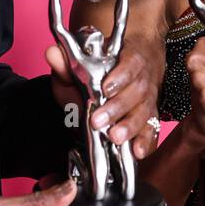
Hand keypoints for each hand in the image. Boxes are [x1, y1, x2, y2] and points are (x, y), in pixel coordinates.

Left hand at [44, 44, 161, 159]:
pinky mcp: (149, 120)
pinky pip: (152, 131)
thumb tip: (52, 54)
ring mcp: (148, 100)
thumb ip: (66, 61)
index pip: (131, 63)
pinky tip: (138, 151)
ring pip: (145, 112)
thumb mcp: (79, 63)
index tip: (106, 88)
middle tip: (98, 120)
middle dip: (118, 107)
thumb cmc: (100, 67)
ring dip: (130, 126)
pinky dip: (146, 142)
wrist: (122, 72)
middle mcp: (143, 79)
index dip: (121, 75)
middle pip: (137, 92)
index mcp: (130, 58)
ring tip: (115, 137)